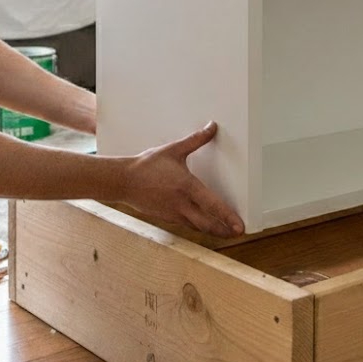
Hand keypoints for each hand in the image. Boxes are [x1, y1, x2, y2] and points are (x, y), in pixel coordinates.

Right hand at [121, 122, 243, 236]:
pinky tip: (203, 225)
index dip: (228, 217)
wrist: (123, 181)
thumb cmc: (146, 166)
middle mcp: (181, 204)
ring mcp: (173, 213)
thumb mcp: (173, 149)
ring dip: (213, 231)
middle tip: (238, 234)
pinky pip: (186, 225)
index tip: (240, 227)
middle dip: (224, 231)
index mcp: (186, 187)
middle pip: (207, 225)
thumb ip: (196, 139)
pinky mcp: (166, 217)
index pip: (212, 206)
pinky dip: (198, 227)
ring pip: (197, 227)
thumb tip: (212, 127)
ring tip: (225, 232)